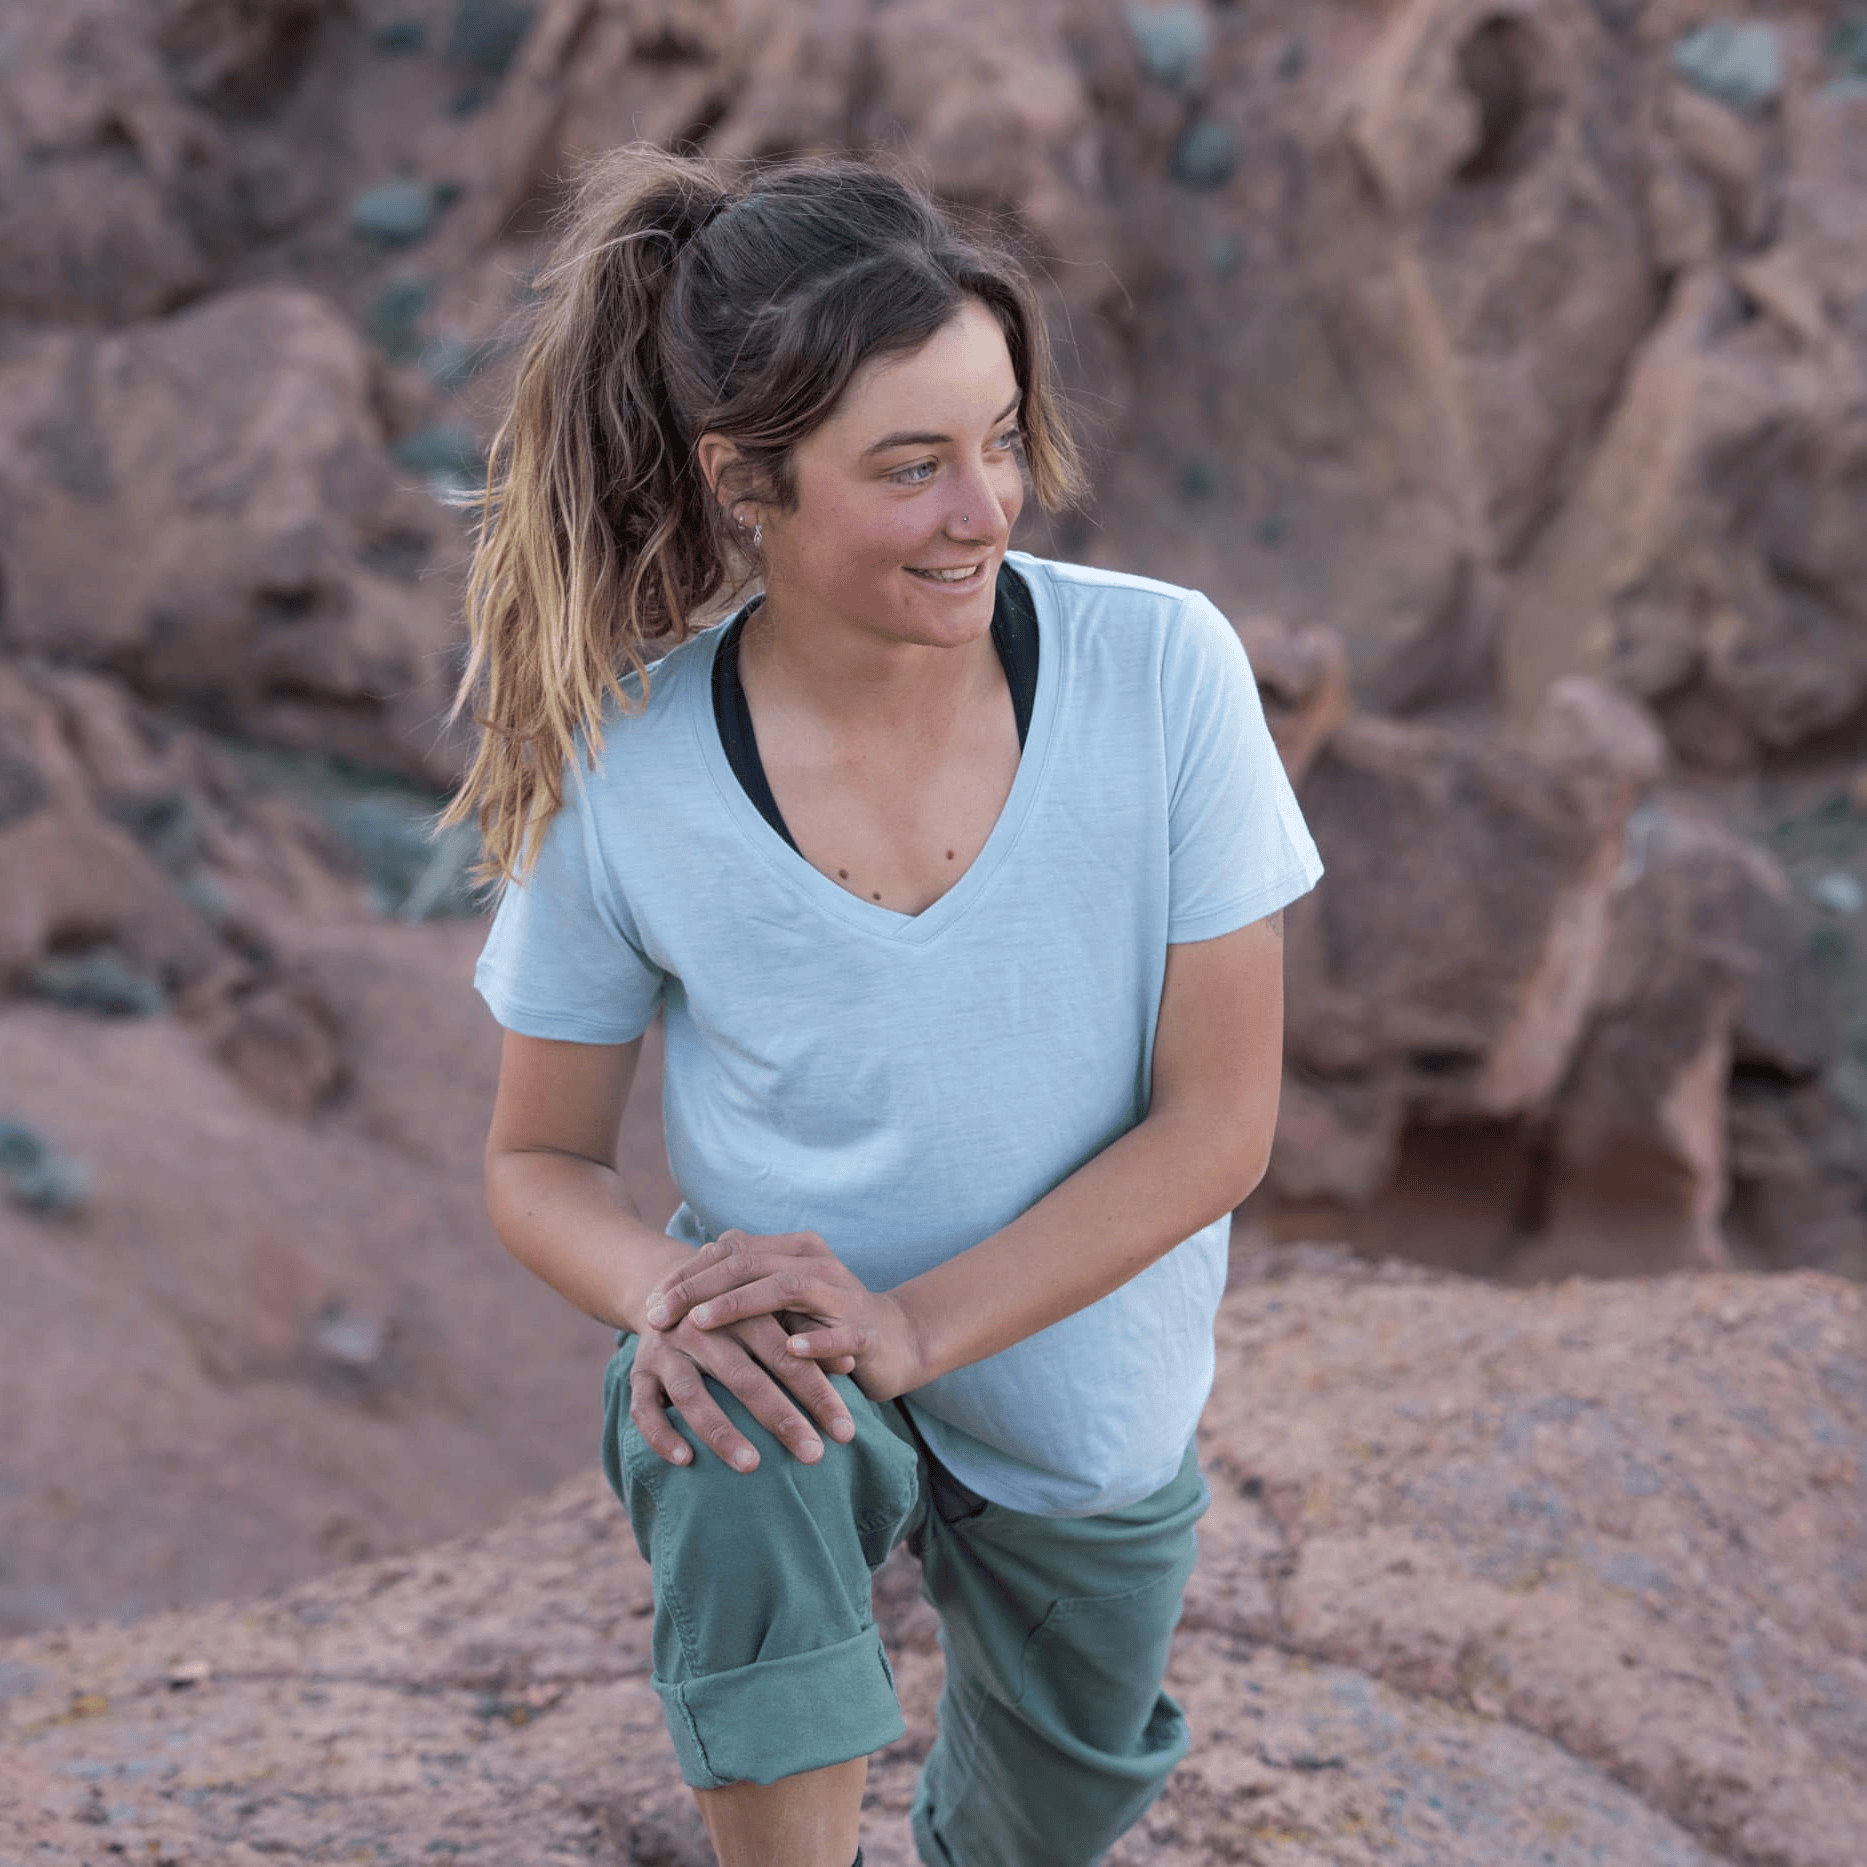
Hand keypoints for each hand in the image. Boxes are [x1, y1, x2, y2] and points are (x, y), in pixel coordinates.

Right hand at [629, 1304, 856, 1472]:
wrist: (668, 1290)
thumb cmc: (738, 1316)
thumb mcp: (771, 1316)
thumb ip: (808, 1337)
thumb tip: (852, 1362)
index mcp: (742, 1311)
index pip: (787, 1353)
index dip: (817, 1392)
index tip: (845, 1432)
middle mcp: (702, 1328)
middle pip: (744, 1376)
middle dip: (781, 1417)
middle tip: (814, 1455)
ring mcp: (666, 1350)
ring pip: (692, 1394)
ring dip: (721, 1430)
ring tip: (753, 1465)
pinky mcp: (639, 1372)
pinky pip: (643, 1407)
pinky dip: (661, 1434)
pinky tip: (685, 1460)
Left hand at [646, 1229, 926, 1403]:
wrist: (898, 1342)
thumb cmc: (825, 1323)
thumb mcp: (781, 1302)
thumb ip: (743, 1288)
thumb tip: (680, 1290)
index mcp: (793, 1251)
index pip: (730, 1250)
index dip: (687, 1274)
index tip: (650, 1305)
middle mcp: (815, 1263)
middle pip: (748, 1263)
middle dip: (697, 1289)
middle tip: (658, 1316)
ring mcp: (842, 1294)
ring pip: (785, 1287)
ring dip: (739, 1304)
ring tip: (700, 1322)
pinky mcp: (865, 1331)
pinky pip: (838, 1332)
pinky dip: (814, 1338)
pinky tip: (789, 1347)